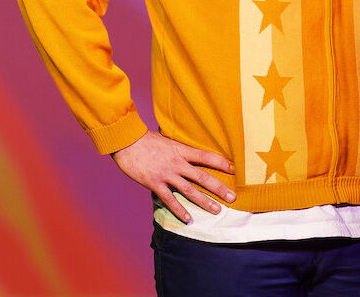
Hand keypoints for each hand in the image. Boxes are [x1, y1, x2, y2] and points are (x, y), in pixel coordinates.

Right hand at [110, 130, 236, 223]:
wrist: (126, 141)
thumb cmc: (145, 139)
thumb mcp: (166, 140)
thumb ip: (177, 149)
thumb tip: (188, 151)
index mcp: (180, 150)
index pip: (206, 156)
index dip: (220, 163)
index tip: (234, 169)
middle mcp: (177, 163)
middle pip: (203, 177)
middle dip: (219, 188)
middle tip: (233, 197)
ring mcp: (166, 174)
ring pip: (190, 191)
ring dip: (205, 202)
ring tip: (217, 211)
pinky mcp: (154, 183)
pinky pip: (169, 200)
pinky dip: (179, 210)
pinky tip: (188, 219)